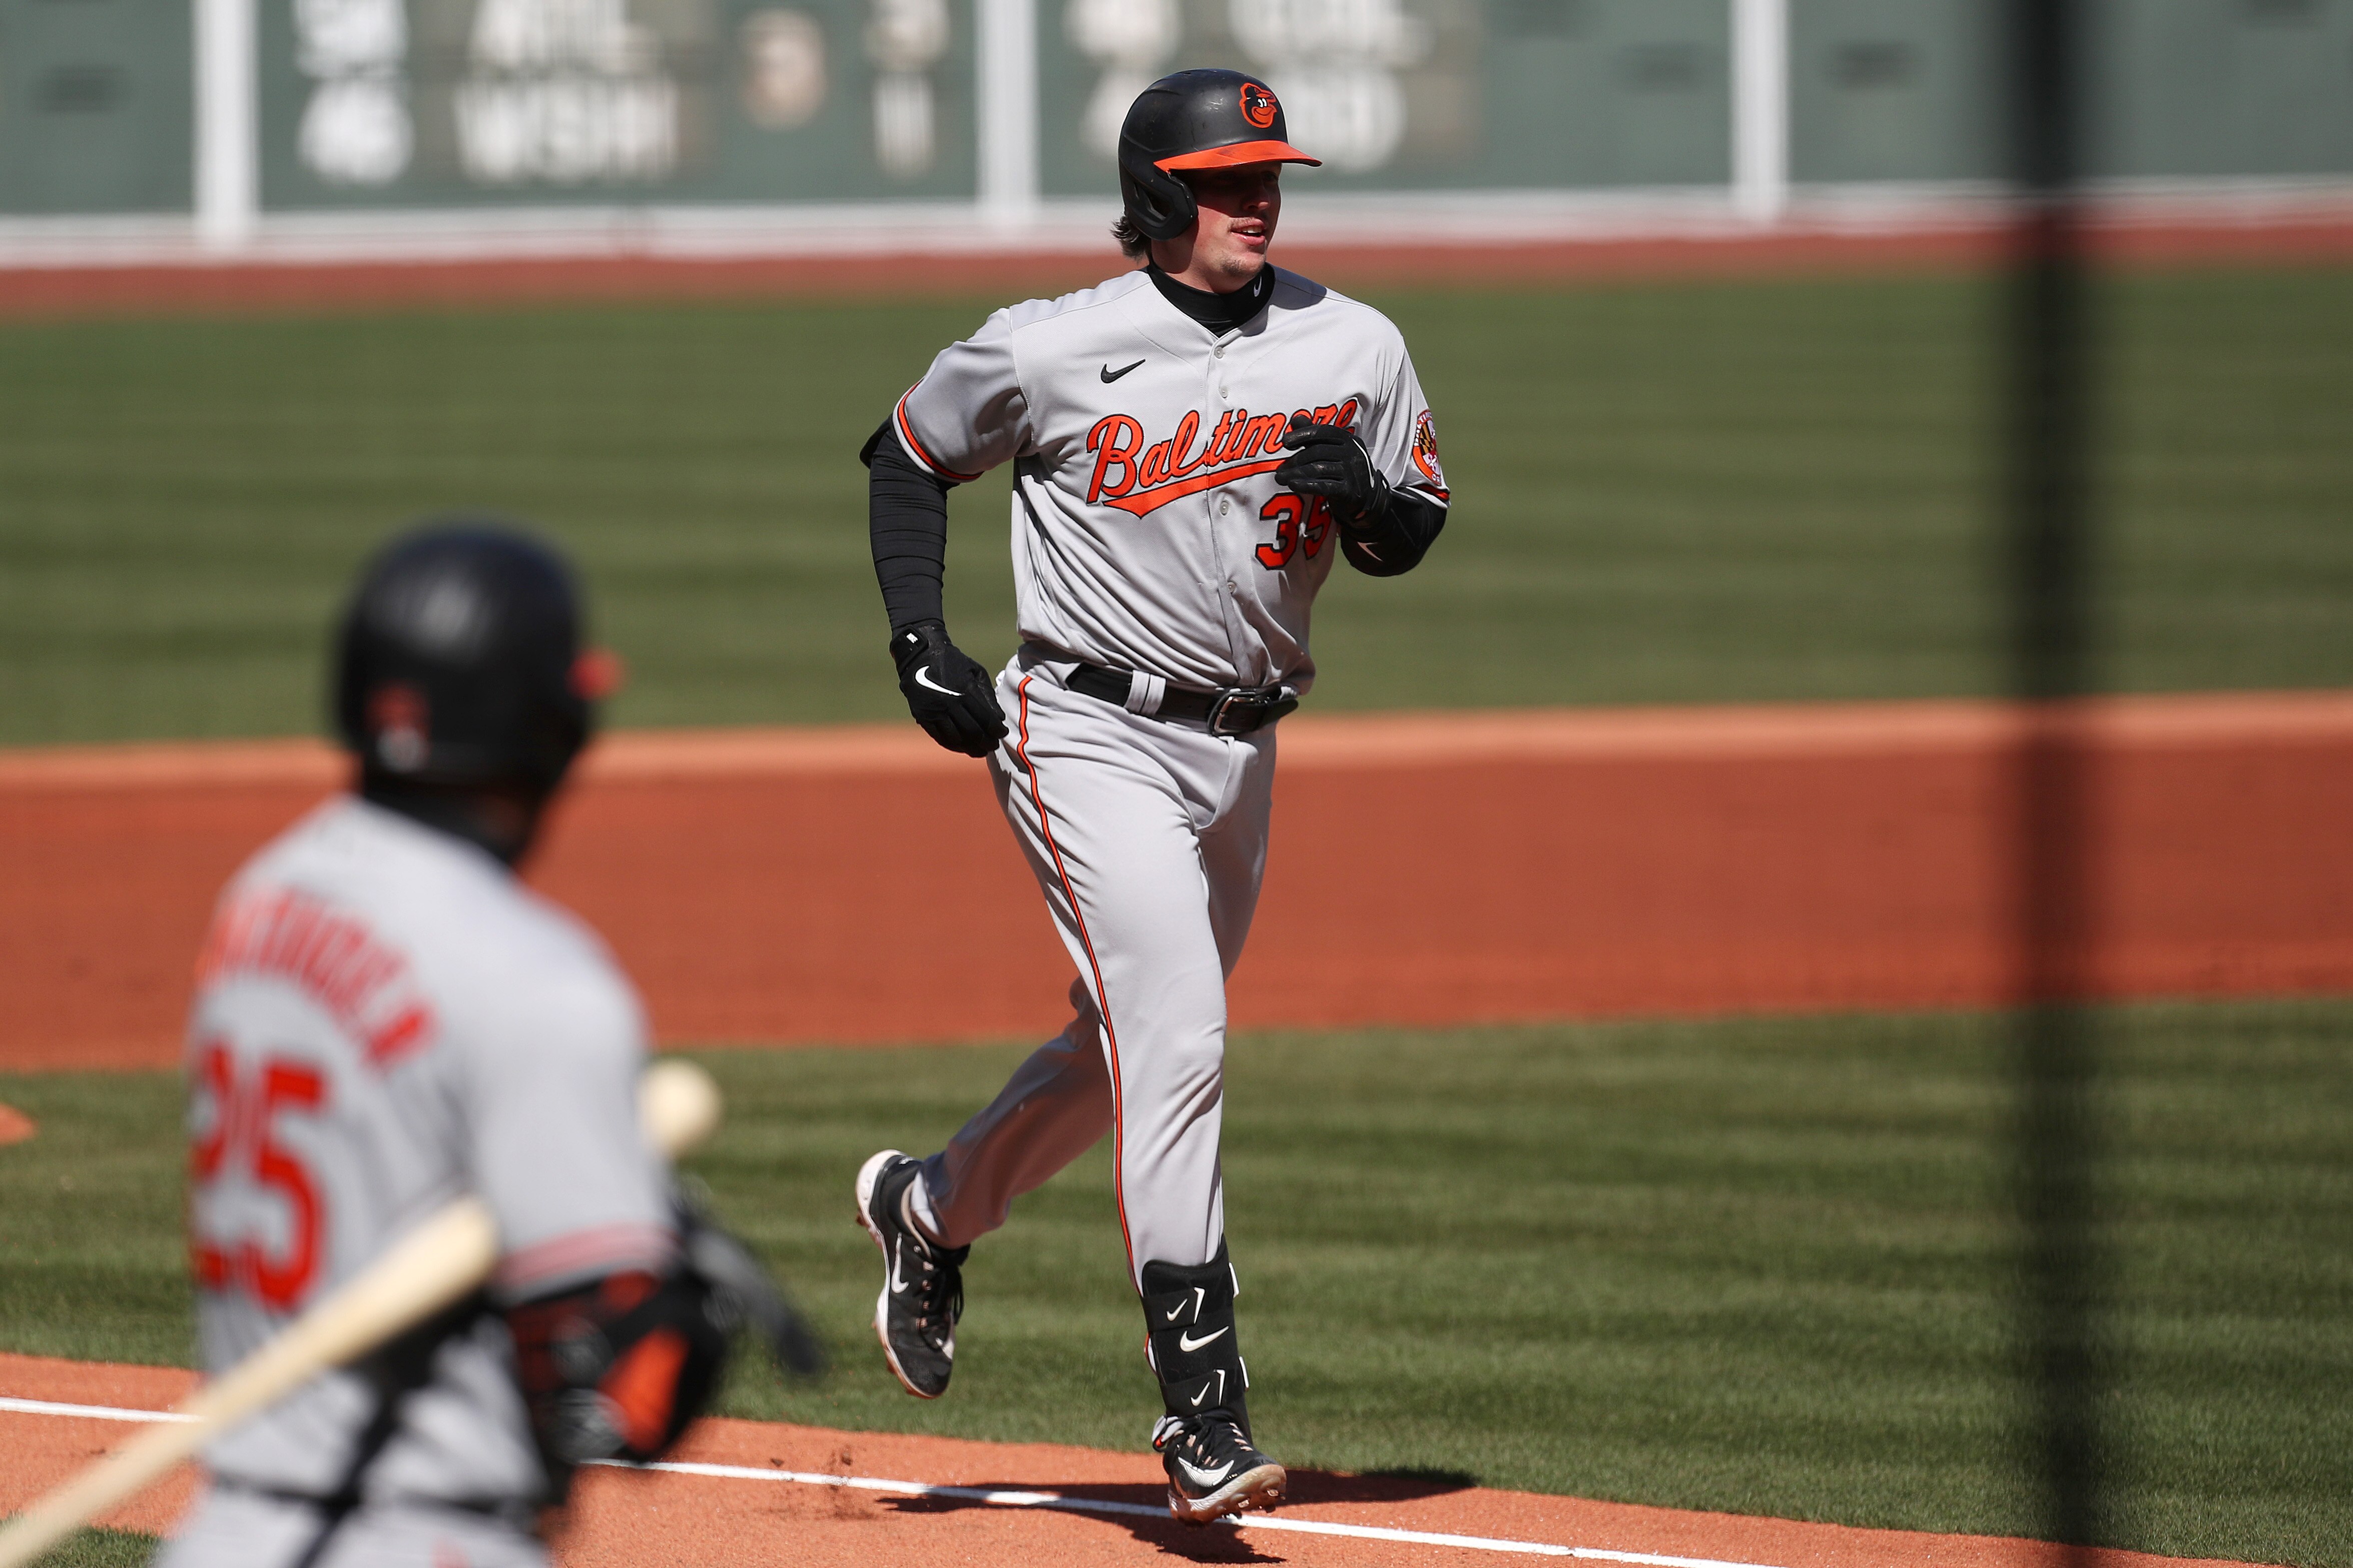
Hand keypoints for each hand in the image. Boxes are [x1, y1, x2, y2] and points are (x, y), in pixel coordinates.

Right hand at [891, 621, 1007, 757]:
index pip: (987, 719)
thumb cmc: (953, 662)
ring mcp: (935, 711)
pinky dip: (953, 745)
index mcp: (965, 691)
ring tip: (980, 750)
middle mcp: (950, 703)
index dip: (997, 730)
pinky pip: (940, 738)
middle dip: (987, 742)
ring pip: (956, 739)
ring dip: (971, 748)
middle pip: (973, 732)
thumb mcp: (976, 672)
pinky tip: (962, 747)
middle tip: (993, 746)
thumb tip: (999, 718)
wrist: (920, 656)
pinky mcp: (923, 717)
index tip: (1003, 734)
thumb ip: (988, 695)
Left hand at [1274, 414, 1390, 527]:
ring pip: (1319, 469)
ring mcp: (1353, 472)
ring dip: (1295, 473)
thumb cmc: (1344, 470)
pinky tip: (1293, 485)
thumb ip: (1314, 435)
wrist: (1366, 498)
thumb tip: (1296, 419)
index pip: (1323, 432)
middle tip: (1279, 469)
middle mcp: (1352, 453)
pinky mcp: (1350, 490)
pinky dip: (1307, 485)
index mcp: (1348, 440)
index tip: (1286, 442)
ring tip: (1281, 478)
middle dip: (1295, 460)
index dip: (1303, 435)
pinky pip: (1325, 486)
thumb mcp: (1333, 450)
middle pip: (1318, 452)